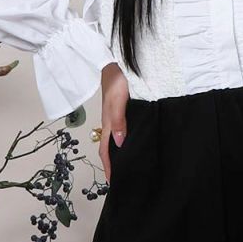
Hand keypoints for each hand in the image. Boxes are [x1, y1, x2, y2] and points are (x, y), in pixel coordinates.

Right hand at [100, 63, 129, 183]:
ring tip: (130, 166)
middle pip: (111, 148)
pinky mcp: (125, 109)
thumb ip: (118, 120)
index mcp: (108, 122)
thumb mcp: (118, 100)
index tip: (114, 182)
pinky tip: (136, 142)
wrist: (117, 59)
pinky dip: (127, 141)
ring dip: (121, 154)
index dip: (110, 166)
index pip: (106, 150)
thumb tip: (120, 143)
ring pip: (118, 140)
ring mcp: (118, 116)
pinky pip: (124, 130)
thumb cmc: (118, 78)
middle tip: (124, 179)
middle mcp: (112, 122)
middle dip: (115, 164)